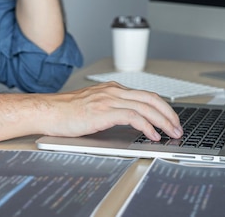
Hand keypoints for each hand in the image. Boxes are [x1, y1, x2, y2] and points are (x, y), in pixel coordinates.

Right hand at [43, 82, 183, 141]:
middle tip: (178, 127)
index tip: (171, 119)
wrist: (47, 111)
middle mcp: (113, 91)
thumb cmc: (66, 112)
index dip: (163, 107)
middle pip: (151, 98)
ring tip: (170, 133)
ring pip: (145, 107)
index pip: (146, 95)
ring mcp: (108, 100)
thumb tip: (132, 122)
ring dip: (162, 121)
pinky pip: (133, 117)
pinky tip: (152, 135)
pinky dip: (147, 126)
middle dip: (169, 114)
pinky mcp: (103, 112)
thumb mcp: (94, 106)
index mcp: (112, 89)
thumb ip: (112, 109)